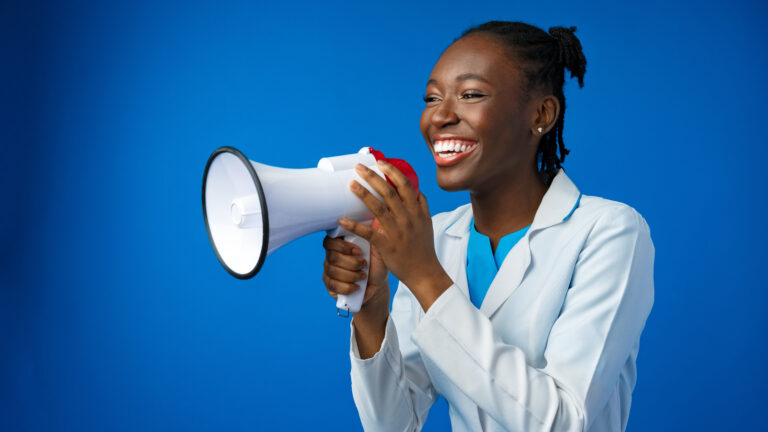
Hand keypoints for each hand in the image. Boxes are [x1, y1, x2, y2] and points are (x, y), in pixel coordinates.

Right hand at [322, 220, 389, 316]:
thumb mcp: (380, 248)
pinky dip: (347, 287)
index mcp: (341, 244)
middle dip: (350, 262)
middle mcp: (332, 256)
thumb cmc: (377, 263)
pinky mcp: (330, 286)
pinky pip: (333, 285)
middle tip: (364, 264)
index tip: (358, 250)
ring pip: (332, 271)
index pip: (330, 240)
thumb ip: (376, 233)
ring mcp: (329, 271)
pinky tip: (357, 286)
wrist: (378, 285)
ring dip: (351, 274)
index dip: (342, 246)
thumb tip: (377, 217)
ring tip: (364, 275)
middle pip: (331, 256)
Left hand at [340, 161, 452, 310]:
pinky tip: (342, 219)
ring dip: (363, 194)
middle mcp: (407, 218)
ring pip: (378, 208)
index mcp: (416, 211)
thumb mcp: (428, 223)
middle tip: (359, 167)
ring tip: (350, 184)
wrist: (424, 272)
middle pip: (388, 192)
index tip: (381, 162)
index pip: (405, 185)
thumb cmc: (424, 248)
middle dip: (373, 177)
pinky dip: (354, 225)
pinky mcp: (386, 245)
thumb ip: (422, 205)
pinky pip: (368, 233)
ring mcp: (396, 231)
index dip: (392, 171)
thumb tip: (417, 189)